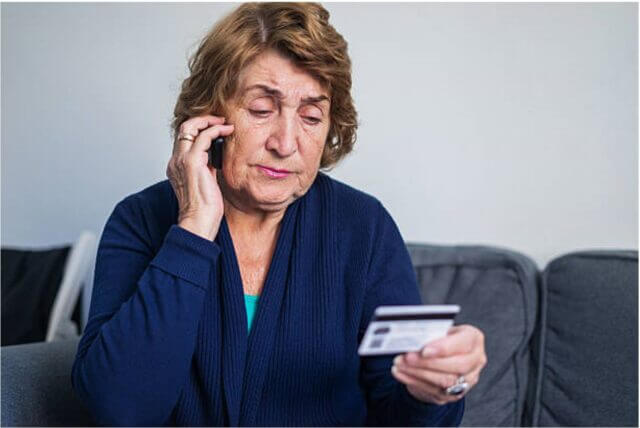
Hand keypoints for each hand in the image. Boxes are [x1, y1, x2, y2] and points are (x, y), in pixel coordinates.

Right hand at [166, 115, 233, 240]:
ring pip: (190, 127)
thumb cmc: (204, 210)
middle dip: (203, 120)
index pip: (183, 139)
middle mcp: (175, 161)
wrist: (198, 223)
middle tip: (220, 120)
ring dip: (210, 121)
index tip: (215, 128)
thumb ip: (207, 169)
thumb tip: (216, 158)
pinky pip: (204, 137)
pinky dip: (216, 130)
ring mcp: (182, 161)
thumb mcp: (206, 183)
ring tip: (225, 124)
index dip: (199, 129)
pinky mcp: (192, 162)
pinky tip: (227, 131)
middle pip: (183, 128)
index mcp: (177, 167)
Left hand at [391, 324, 486, 404]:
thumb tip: (412, 338)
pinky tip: (400, 373)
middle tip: (407, 358)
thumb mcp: (438, 329)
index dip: (444, 348)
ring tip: (400, 364)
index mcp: (474, 338)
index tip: (424, 350)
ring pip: (446, 381)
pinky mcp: (455, 393)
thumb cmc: (439, 337)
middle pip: (457, 365)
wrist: (442, 355)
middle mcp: (476, 360)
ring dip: (418, 373)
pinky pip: (435, 391)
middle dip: (428, 363)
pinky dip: (414, 381)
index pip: (463, 343)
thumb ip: (430, 333)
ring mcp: (468, 379)